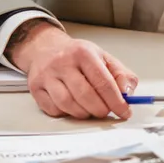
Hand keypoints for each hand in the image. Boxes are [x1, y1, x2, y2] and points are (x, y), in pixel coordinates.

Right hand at [9, 20, 137, 119]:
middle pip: (85, 95)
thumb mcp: (103, 58)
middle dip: (100, 109)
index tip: (124, 112)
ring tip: (90, 109)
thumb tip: (128, 93)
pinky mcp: (35, 88)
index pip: (103, 82)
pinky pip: (53, 109)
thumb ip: (121, 75)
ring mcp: (46, 75)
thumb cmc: (77, 56)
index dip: (116, 101)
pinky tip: (72, 106)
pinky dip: (66, 113)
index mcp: (84, 53)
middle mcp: (63, 62)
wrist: (45, 48)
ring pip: (68, 104)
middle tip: (106, 112)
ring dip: (83, 113)